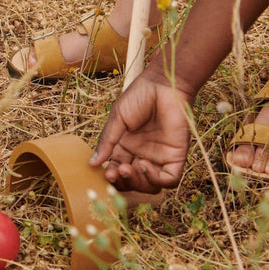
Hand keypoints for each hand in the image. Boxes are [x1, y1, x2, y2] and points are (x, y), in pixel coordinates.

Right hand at [90, 71, 190, 193]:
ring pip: (150, 185)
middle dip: (123, 182)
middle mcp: (143, 154)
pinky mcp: (176, 157)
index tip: (104, 173)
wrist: (163, 84)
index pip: (117, 169)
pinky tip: (144, 164)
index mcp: (127, 146)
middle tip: (115, 172)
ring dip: (138, 182)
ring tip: (129, 167)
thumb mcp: (117, 118)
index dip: (111, 176)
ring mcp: (160, 157)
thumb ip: (107, 141)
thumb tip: (92, 163)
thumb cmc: (139, 96)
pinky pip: (168, 179)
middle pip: (133, 182)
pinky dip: (155, 179)